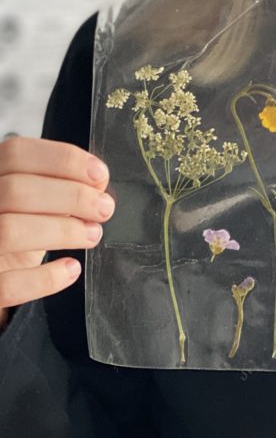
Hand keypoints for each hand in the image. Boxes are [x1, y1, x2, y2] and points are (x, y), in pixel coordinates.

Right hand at [0, 137, 113, 326]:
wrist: (1, 272)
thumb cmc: (19, 231)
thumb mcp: (33, 202)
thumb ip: (58, 187)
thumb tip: (97, 184)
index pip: (17, 153)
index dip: (64, 160)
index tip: (100, 175)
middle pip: (16, 190)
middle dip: (72, 196)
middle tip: (103, 208)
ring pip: (10, 230)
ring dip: (63, 231)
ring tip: (91, 234)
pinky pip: (10, 284)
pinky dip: (46, 278)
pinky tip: (70, 269)